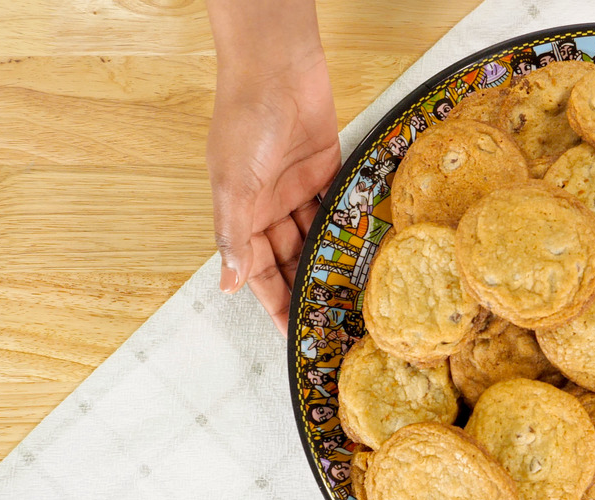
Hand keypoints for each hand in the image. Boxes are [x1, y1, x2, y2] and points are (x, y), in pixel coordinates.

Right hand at [206, 0, 339, 332]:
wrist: (277, 69)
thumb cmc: (244, 120)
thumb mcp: (233, 184)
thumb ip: (234, 236)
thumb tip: (227, 284)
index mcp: (241, 215)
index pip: (259, 273)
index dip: (275, 303)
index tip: (294, 335)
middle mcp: (269, 208)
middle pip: (291, 260)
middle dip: (309, 289)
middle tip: (337, 322)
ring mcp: (299, 191)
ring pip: (317, 238)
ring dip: (333, 263)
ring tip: (358, 297)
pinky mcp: (327, 172)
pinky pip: (339, 209)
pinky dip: (350, 229)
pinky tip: (368, 254)